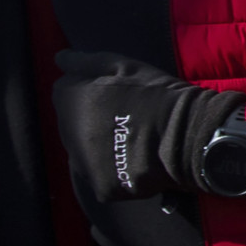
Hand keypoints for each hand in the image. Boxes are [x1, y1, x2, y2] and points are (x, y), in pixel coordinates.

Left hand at [52, 50, 242, 200]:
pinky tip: (132, 158)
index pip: (63, 93)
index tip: (108, 94)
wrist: (186, 134)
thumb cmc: (156, 94)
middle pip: (70, 124)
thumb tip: (59, 58)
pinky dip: (111, 168)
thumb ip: (86, 62)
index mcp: (74, 100)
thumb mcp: (125, 66)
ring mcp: (83, 164)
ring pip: (81, 151)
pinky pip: (98, 175)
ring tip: (128, 137)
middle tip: (121, 115)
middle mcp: (70, 134)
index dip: (85, 90)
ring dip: (96, 144)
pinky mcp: (101, 186)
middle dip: (87, 119)